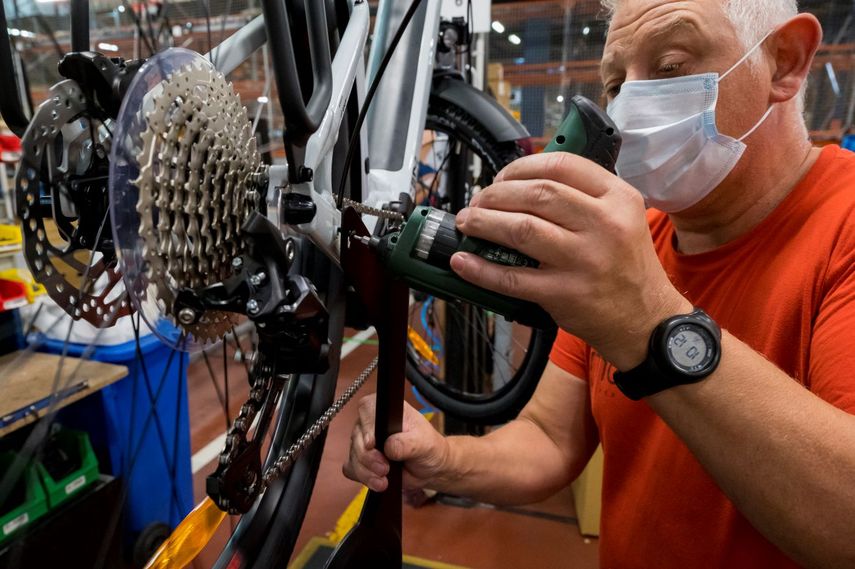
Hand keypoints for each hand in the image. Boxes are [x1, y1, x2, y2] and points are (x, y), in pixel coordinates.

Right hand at [343, 395, 450, 492]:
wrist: (430, 468)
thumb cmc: (429, 448)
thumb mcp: (425, 443)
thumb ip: (407, 443)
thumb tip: (388, 446)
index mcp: (388, 410)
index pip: (367, 408)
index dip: (367, 426)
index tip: (373, 443)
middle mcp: (372, 423)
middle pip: (357, 436)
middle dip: (368, 457)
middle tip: (384, 468)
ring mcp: (365, 442)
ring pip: (354, 456)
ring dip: (367, 471)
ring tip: (384, 480)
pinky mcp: (363, 460)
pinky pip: (353, 469)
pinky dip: (364, 478)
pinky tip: (379, 482)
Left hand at [451, 152, 690, 369]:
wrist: (645, 320)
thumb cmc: (626, 266)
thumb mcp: (622, 217)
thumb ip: (583, 195)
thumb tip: (523, 181)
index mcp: (617, 198)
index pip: (562, 166)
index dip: (521, 167)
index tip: (501, 176)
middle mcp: (603, 225)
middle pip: (536, 194)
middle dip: (496, 194)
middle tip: (479, 200)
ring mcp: (584, 261)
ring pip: (520, 229)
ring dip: (483, 222)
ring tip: (468, 222)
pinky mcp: (565, 294)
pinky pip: (512, 278)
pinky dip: (481, 269)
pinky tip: (464, 261)